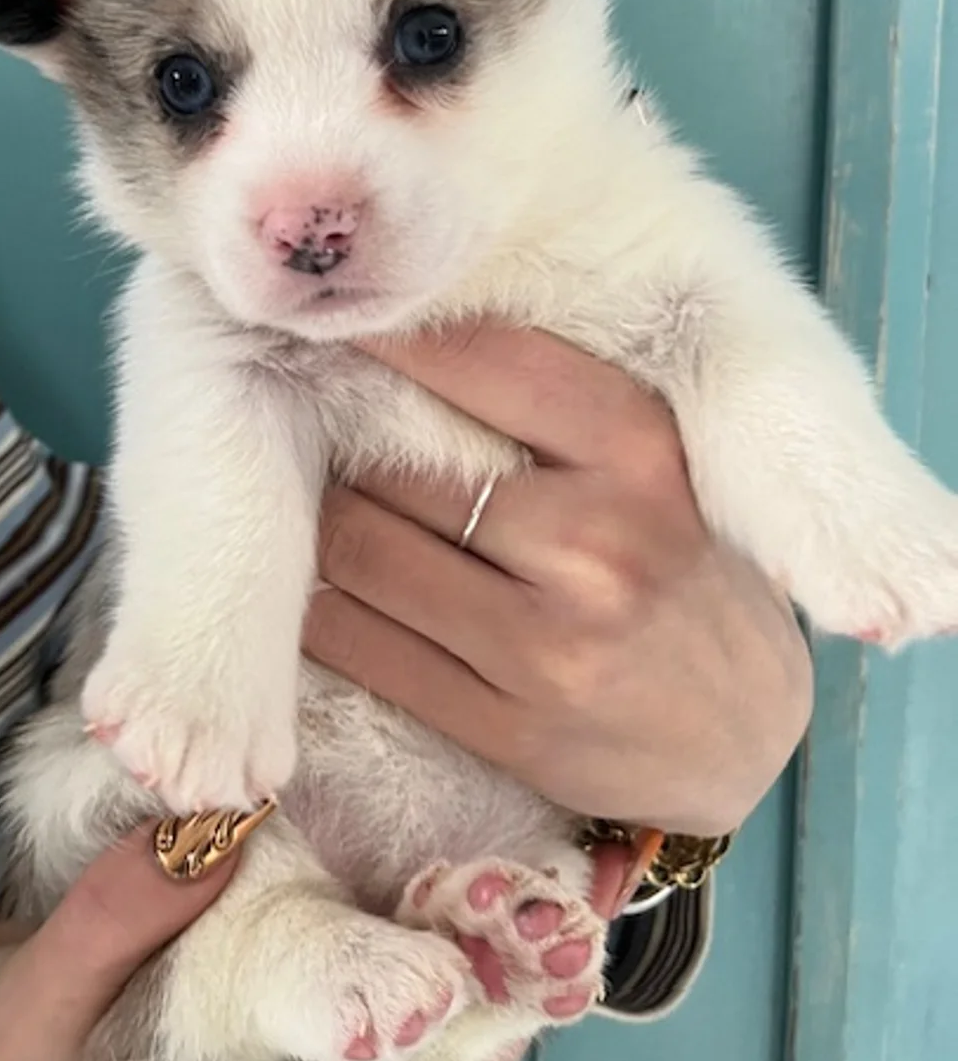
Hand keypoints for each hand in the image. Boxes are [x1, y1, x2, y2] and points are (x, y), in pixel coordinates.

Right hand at [0, 822, 519, 1060]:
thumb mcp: (36, 999)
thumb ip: (116, 922)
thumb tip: (216, 827)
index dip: (478, 1032)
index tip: (516, 940)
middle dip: (488, 977)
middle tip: (531, 884)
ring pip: (397, 1012)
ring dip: (451, 945)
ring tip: (496, 865)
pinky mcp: (254, 1007)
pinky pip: (343, 967)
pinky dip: (386, 918)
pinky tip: (411, 861)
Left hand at [306, 322, 812, 839]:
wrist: (742, 736)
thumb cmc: (685, 571)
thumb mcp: (662, 464)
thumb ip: (561, 406)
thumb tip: (410, 335)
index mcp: (641, 454)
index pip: (484, 362)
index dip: (396, 337)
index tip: (345, 323)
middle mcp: (595, 547)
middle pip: (396, 465)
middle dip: (347, 442)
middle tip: (317, 428)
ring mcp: (547, 648)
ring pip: (358, 551)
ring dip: (325, 525)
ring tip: (328, 506)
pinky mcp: (504, 728)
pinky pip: (356, 645)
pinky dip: (322, 609)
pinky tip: (333, 587)